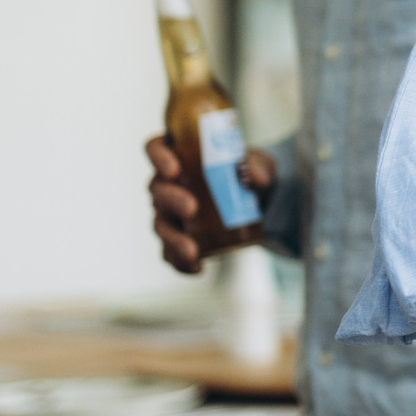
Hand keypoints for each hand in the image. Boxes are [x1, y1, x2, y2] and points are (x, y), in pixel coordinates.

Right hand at [145, 135, 276, 272]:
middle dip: (172, 200)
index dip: (159, 157)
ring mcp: (169, 212)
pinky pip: (170, 252)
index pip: (156, 148)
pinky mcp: (178, 237)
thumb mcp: (260, 164)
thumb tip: (256, 178)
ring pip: (160, 224)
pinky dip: (180, 262)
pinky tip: (197, 268)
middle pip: (157, 189)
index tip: (174, 169)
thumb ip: (259, 167)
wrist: (259, 201)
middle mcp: (167, 183)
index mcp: (178, 154)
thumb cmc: (248, 172)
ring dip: (173, 239)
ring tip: (192, 251)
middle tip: (192, 208)